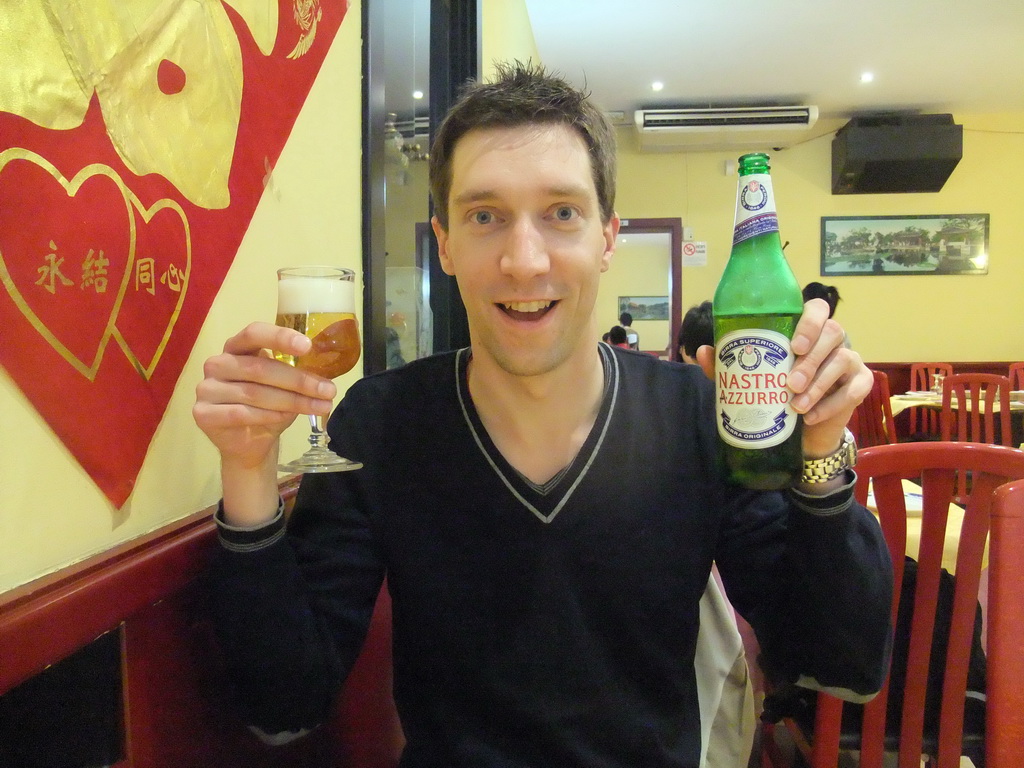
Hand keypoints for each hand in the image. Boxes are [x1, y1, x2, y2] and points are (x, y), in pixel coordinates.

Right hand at [193, 321, 336, 467]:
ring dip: (291, 401)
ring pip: (253, 392)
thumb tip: (326, 376)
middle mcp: (218, 364)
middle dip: (298, 380)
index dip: (280, 337)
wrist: (248, 443)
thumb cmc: (268, 407)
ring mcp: (207, 388)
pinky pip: (240, 413)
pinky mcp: (203, 413)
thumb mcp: (285, 387)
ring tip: (319, 407)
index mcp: (237, 348)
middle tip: (328, 390)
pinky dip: (266, 416)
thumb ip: (297, 375)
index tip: (307, 347)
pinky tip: (284, 418)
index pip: (254, 333)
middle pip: (259, 368)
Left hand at [696, 298, 871, 458]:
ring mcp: (851, 360)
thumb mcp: (750, 379)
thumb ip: (728, 365)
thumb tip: (702, 351)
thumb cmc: (777, 396)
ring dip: (818, 384)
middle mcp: (832, 340)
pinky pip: (854, 388)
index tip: (793, 345)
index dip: (809, 321)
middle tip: (790, 383)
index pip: (816, 309)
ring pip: (843, 359)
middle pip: (833, 332)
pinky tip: (810, 416)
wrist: (802, 433)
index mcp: (806, 331)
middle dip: (811, 358)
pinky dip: (831, 403)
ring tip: (795, 405)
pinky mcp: (861, 384)